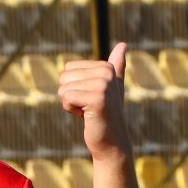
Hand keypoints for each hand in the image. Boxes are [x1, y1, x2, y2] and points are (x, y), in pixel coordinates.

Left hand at [58, 42, 131, 160]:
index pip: (68, 69)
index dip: (74, 87)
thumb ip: (116, 67)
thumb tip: (123, 44)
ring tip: (89, 112)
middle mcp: (106, 73)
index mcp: (106, 67)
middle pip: (64, 78)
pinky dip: (72, 111)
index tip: (90, 99)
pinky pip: (67, 98)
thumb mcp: (111, 89)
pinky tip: (87, 117)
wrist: (112, 143)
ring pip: (63, 89)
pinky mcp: (97, 99)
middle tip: (89, 107)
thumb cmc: (106, 115)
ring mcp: (103, 85)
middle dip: (70, 96)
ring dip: (70, 104)